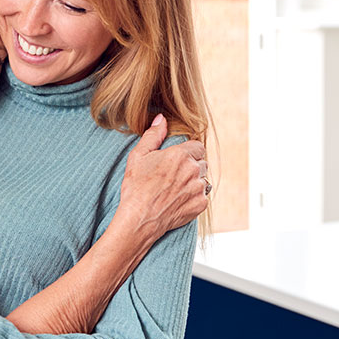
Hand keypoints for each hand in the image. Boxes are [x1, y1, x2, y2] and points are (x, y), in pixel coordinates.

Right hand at [118, 114, 208, 239]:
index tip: (176, 160)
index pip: (197, 146)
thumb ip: (153, 135)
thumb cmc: (136, 187)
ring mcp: (199, 188)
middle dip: (191, 166)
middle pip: (201, 162)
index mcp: (180, 155)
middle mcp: (193, 170)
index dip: (187, 152)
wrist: (139, 219)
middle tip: (172, 175)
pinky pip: (202, 196)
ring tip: (174, 189)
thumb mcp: (138, 156)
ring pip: (203, 179)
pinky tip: (177, 199)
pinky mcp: (201, 205)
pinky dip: (193, 197)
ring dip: (193, 182)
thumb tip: (161, 119)